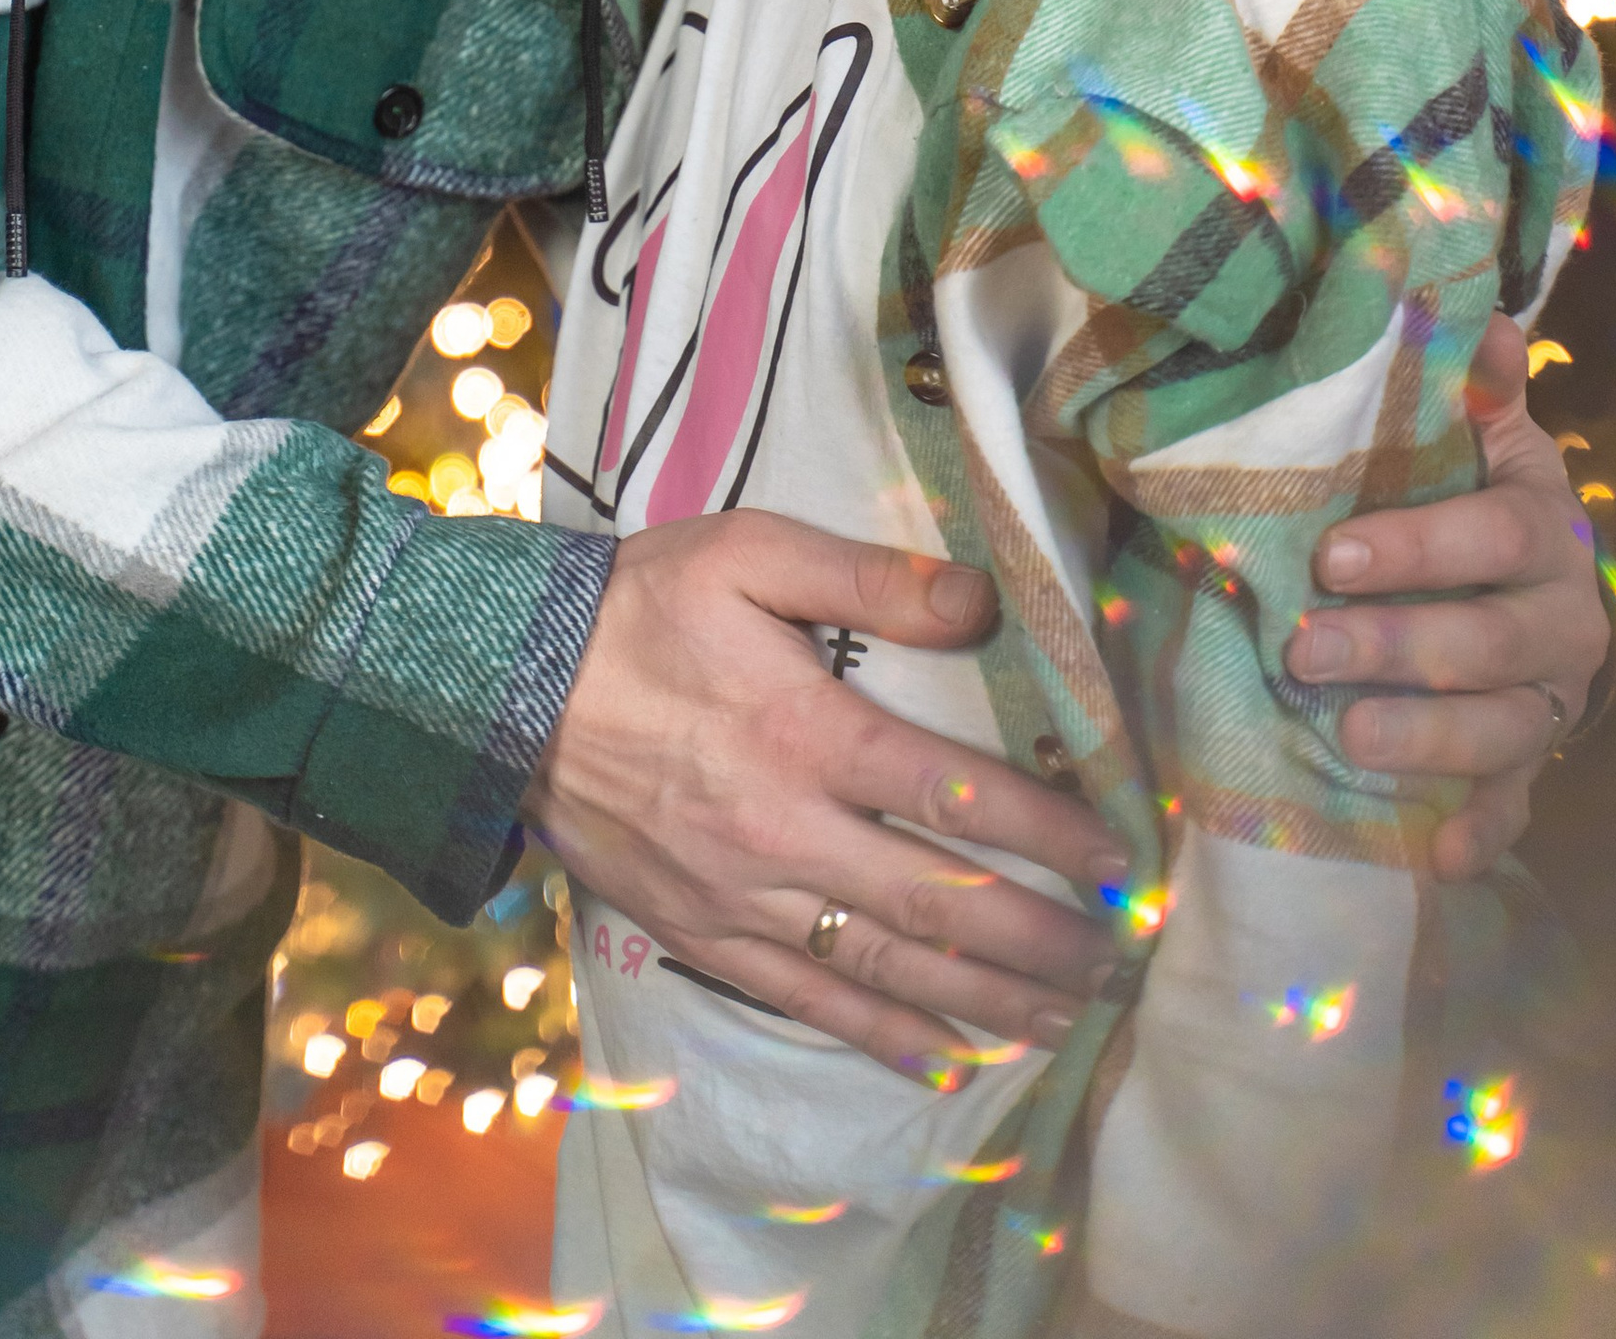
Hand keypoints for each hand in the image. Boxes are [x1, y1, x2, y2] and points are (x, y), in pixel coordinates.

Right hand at [526, 510, 1128, 1077]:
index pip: (953, 792)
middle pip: (936, 904)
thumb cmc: (639, 607)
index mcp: (806, 730)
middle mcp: (785, 830)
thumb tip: (981, 601)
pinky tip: (946, 1064)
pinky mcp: (704, 934)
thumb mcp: (750, 552)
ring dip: (983, 1001)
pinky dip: (883, 1039)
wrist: (501, 688)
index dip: (1045, 830)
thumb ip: (871, 576)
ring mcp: (743, 897)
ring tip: (1063, 1020)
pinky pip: (808, 1001)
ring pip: (884, 968)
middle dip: (1036, 939)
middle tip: (1114, 958)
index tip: (1113, 858)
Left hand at [1288, 313, 1605, 876]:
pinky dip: (1478, 833)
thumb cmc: (1465, 492)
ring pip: (1504, 730)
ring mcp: (1549, 699)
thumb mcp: (1472, 434)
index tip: (1328, 556)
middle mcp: (1563, 617)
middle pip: (1493, 643)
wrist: (1523, 581)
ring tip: (1345, 738)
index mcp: (1544, 524)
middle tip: (1305, 651)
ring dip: (1426, 740)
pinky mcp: (1529, 766)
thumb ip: (1471, 385)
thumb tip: (1481, 316)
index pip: (1495, 534)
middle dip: (1399, 648)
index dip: (1418, 547)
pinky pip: (1514, 807)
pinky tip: (1433, 857)